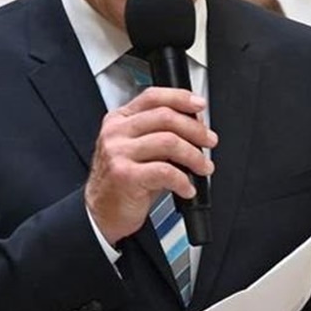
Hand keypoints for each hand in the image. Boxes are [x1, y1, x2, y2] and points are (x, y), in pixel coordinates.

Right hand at [85, 87, 215, 245]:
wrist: (101, 213)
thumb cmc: (123, 182)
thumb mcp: (139, 150)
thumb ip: (160, 133)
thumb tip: (195, 123)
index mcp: (119, 120)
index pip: (152, 97)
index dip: (180, 97)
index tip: (199, 105)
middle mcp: (116, 132)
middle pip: (165, 117)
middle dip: (195, 129)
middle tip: (209, 141)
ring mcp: (118, 153)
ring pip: (169, 142)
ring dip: (194, 156)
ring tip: (203, 167)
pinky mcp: (125, 175)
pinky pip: (165, 171)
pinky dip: (183, 180)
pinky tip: (187, 188)